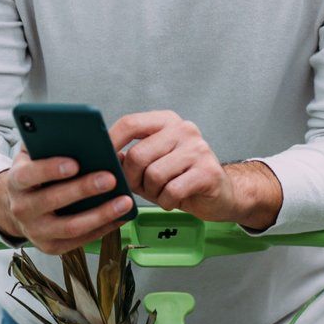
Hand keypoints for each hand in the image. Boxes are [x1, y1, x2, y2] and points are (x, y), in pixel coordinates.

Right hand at [0, 147, 136, 254]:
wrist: (19, 207)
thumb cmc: (34, 174)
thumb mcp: (32, 154)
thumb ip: (45, 140)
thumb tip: (70, 129)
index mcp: (15, 182)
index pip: (29, 175)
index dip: (50, 169)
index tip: (75, 162)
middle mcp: (22, 209)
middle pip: (53, 201)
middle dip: (84, 189)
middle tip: (110, 178)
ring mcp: (36, 232)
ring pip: (71, 226)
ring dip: (101, 214)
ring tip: (125, 201)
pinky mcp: (51, 247)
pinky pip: (81, 240)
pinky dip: (104, 228)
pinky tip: (122, 215)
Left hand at [109, 111, 282, 228]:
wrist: (222, 194)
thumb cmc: (182, 179)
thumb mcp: (152, 164)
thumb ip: (129, 159)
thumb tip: (103, 157)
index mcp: (166, 121)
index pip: (130, 123)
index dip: (111, 142)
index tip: (101, 158)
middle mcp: (183, 129)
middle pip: (138, 154)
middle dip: (132, 179)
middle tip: (140, 188)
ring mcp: (197, 149)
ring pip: (153, 175)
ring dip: (151, 193)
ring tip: (161, 193)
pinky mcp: (207, 171)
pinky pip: (171, 191)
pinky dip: (166, 201)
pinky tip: (173, 200)